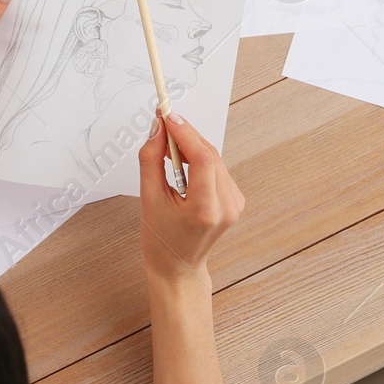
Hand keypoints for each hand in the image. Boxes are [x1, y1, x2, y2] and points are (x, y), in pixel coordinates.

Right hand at [139, 112, 244, 289]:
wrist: (178, 266)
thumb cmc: (161, 239)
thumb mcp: (148, 199)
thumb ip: (151, 160)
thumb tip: (158, 128)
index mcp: (205, 210)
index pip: (202, 158)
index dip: (184, 132)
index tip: (167, 116)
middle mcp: (226, 206)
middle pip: (209, 154)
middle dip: (185, 135)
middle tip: (163, 123)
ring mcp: (234, 204)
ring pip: (214, 159)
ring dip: (191, 146)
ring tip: (168, 147)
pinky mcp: (235, 200)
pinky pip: (217, 168)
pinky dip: (199, 159)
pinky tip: (182, 163)